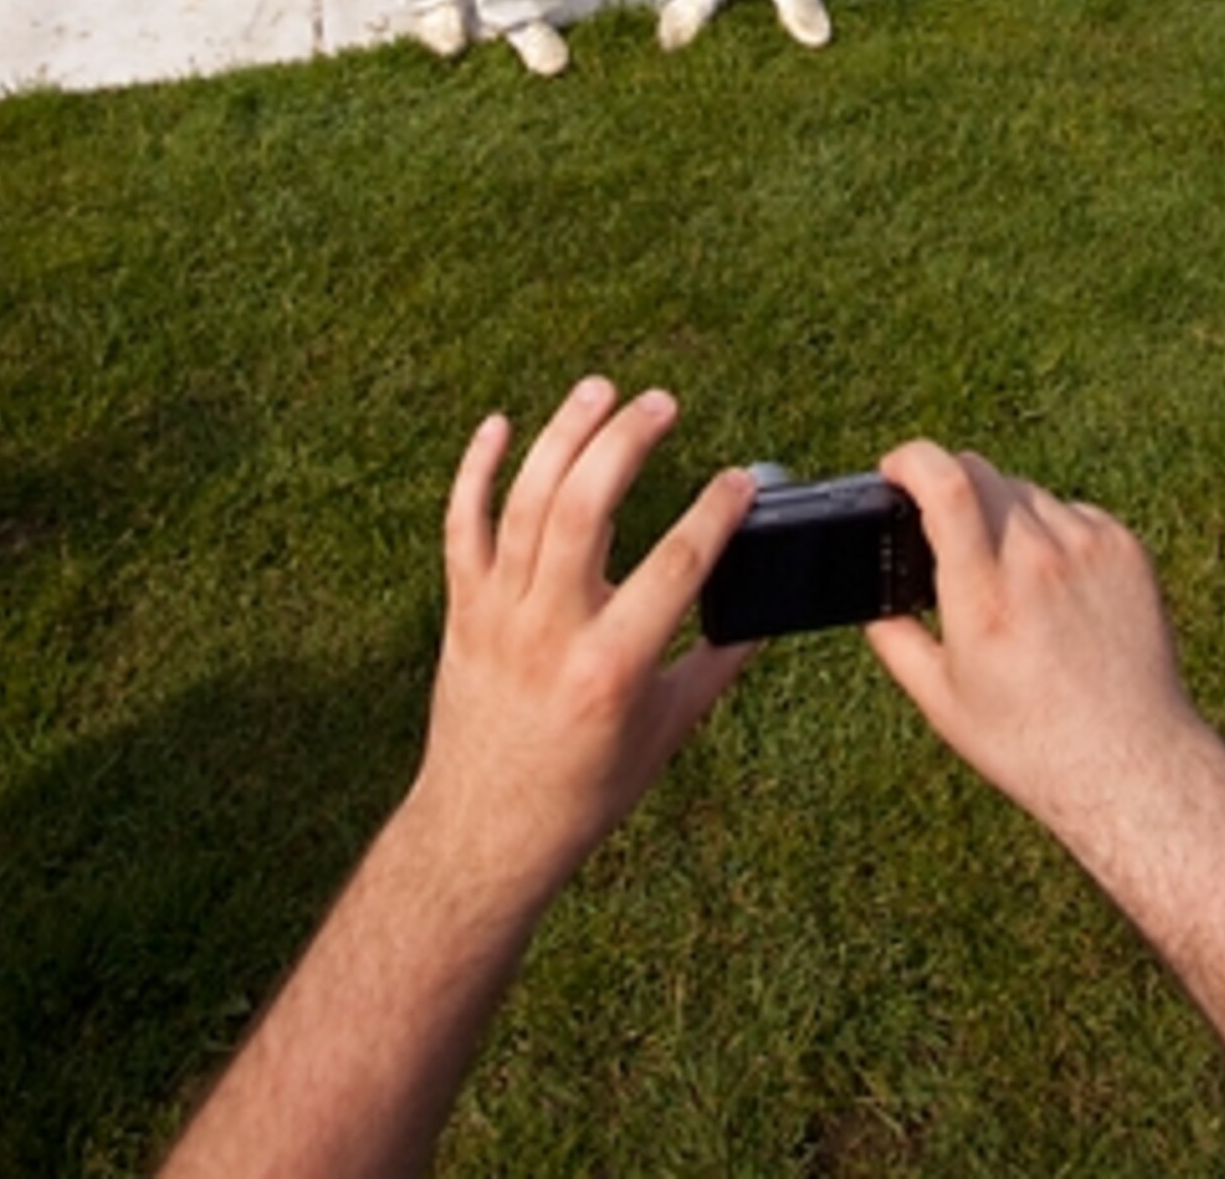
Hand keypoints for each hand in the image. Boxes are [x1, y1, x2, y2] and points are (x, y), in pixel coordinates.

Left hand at [403, 381, 753, 913]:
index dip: (716, 513)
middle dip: (625, 442)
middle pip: (585, 508)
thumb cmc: (585, 790)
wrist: (485, 834)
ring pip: (526, 502)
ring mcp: (498, 615)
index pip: (676, 566)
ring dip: (562, 435)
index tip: (741, 478)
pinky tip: (500, 424)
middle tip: (660, 403)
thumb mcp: (665, 732)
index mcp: (612, 667)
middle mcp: (550, 631)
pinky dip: (475, 471)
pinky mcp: (461, 611)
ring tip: (599, 390)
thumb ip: (715, 665)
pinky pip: (462, 527)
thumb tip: (763, 609)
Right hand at [865, 444, 1207, 855]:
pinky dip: (1054, 533)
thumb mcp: (943, 702)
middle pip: (981, 473)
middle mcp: (1037, 561)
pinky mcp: (1126, 549)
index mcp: (983, 597)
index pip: (947, 485)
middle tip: (947, 533)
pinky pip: (1073, 513)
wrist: (1131, 762)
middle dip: (951, 487)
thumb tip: (871, 602)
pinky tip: (1057, 588)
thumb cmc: (1032, 742)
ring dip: (1003, 515)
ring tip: (1011, 581)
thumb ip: (894, 641)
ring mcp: (1088, 549)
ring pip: (1026, 492)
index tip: (895, 468)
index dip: (912, 459)